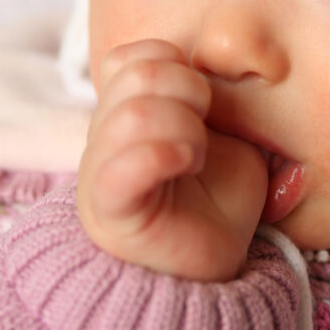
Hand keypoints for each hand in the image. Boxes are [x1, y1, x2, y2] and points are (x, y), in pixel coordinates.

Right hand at [77, 40, 267, 280]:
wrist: (209, 273)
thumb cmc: (217, 206)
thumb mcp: (228, 141)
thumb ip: (216, 104)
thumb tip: (216, 71)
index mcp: (128, 115)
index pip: (132, 57)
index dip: (176, 64)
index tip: (204, 103)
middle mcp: (105, 137)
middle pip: (135, 73)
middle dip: (188, 89)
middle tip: (205, 129)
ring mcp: (101, 172)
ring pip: (133, 112)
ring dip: (184, 126)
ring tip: (197, 157)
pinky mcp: (109, 211)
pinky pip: (121, 168)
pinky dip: (163, 153)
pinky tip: (186, 163)